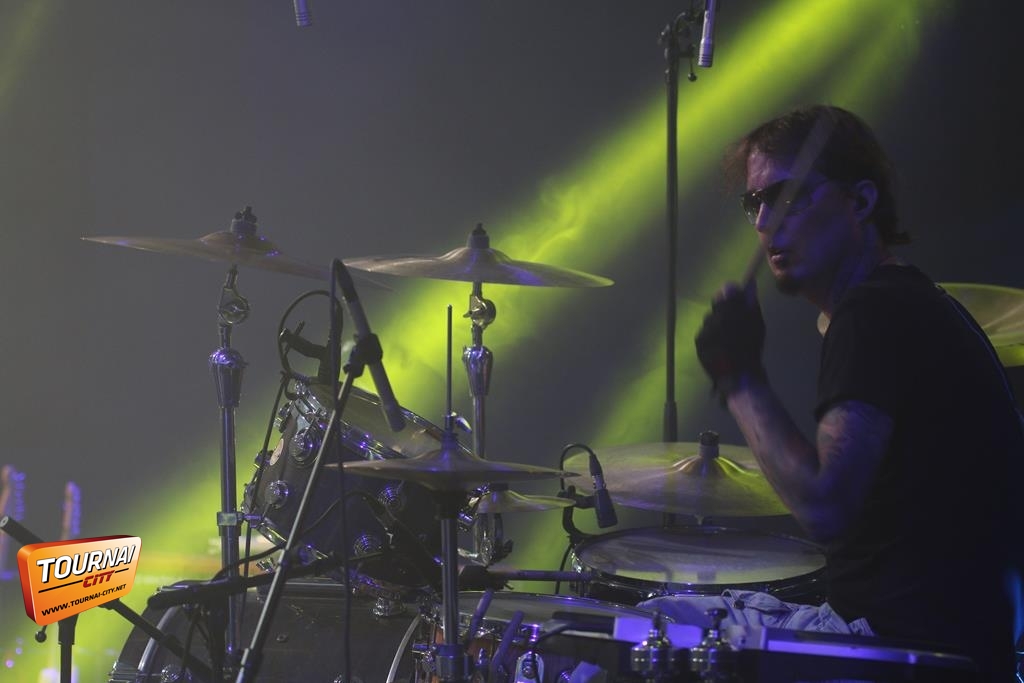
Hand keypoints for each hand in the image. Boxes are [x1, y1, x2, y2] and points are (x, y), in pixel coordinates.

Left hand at [695, 282, 765, 398]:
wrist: (739, 377)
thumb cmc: (752, 350)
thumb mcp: (757, 325)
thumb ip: (749, 305)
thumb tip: (746, 290)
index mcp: (728, 314)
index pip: (726, 293)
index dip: (731, 294)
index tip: (736, 296)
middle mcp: (712, 320)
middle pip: (716, 307)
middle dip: (724, 309)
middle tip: (732, 317)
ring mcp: (703, 332)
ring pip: (710, 320)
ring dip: (717, 323)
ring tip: (726, 334)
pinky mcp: (698, 344)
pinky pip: (705, 332)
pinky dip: (712, 334)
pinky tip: (720, 342)